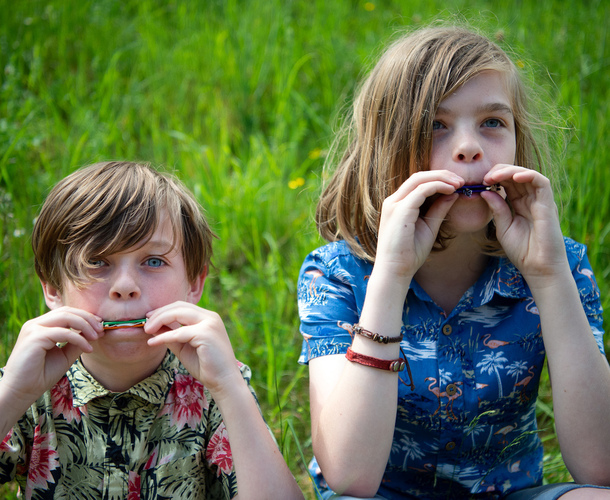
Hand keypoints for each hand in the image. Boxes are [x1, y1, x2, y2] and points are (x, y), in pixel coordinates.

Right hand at [1, 307, 101, 405]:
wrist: (22, 391)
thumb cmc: (41, 375)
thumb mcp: (65, 355)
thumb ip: (77, 342)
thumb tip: (94, 333)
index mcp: (41, 326)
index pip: (66, 312)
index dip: (85, 317)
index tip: (100, 326)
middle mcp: (35, 324)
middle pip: (67, 311)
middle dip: (88, 318)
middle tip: (101, 329)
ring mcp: (33, 328)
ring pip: (66, 317)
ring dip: (85, 325)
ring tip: (97, 337)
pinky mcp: (34, 337)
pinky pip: (63, 332)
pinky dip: (79, 339)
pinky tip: (88, 348)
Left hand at [145, 302, 240, 397]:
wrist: (223, 381)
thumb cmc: (205, 366)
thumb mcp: (184, 346)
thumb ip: (171, 335)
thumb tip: (153, 326)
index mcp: (208, 318)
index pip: (182, 306)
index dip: (164, 310)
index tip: (149, 318)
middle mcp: (210, 317)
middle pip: (179, 306)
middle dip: (159, 313)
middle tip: (145, 324)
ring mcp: (210, 323)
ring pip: (178, 314)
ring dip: (159, 320)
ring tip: (147, 330)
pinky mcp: (206, 334)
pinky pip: (178, 332)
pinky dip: (163, 336)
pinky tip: (153, 342)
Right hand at [374, 170, 462, 276]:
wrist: (395, 270)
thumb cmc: (409, 253)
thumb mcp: (429, 226)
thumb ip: (438, 209)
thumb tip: (453, 194)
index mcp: (397, 205)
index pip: (417, 183)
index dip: (438, 179)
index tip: (458, 184)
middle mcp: (393, 201)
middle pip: (418, 176)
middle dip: (441, 174)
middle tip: (461, 180)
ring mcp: (394, 204)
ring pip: (419, 179)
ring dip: (441, 178)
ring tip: (459, 183)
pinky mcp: (400, 210)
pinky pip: (421, 190)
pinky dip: (438, 186)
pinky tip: (452, 190)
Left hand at [482, 165, 567, 283]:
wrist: (538, 267)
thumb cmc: (522, 251)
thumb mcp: (503, 227)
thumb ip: (497, 209)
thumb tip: (484, 191)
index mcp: (519, 204)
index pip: (508, 183)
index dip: (494, 178)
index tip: (480, 182)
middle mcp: (531, 199)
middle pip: (516, 175)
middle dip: (499, 172)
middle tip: (484, 177)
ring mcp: (540, 201)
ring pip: (527, 175)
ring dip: (510, 171)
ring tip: (494, 176)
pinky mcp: (548, 204)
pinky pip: (541, 182)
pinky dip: (528, 175)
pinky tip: (514, 177)